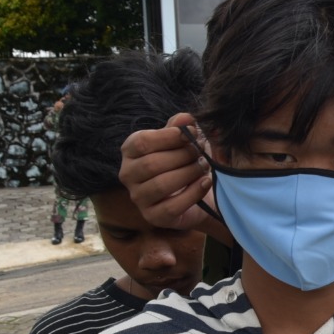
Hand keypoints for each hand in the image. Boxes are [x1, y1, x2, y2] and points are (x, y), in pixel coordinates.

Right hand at [119, 112, 215, 232]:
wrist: (199, 193)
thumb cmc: (186, 161)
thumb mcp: (183, 140)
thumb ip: (181, 127)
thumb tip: (186, 117)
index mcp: (130, 151)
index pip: (142, 142)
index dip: (169, 137)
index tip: (192, 133)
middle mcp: (128, 175)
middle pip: (152, 164)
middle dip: (182, 156)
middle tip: (201, 152)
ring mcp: (138, 197)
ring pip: (161, 185)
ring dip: (188, 173)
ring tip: (204, 166)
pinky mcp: (153, 216)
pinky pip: (172, 206)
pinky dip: (193, 193)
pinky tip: (205, 182)